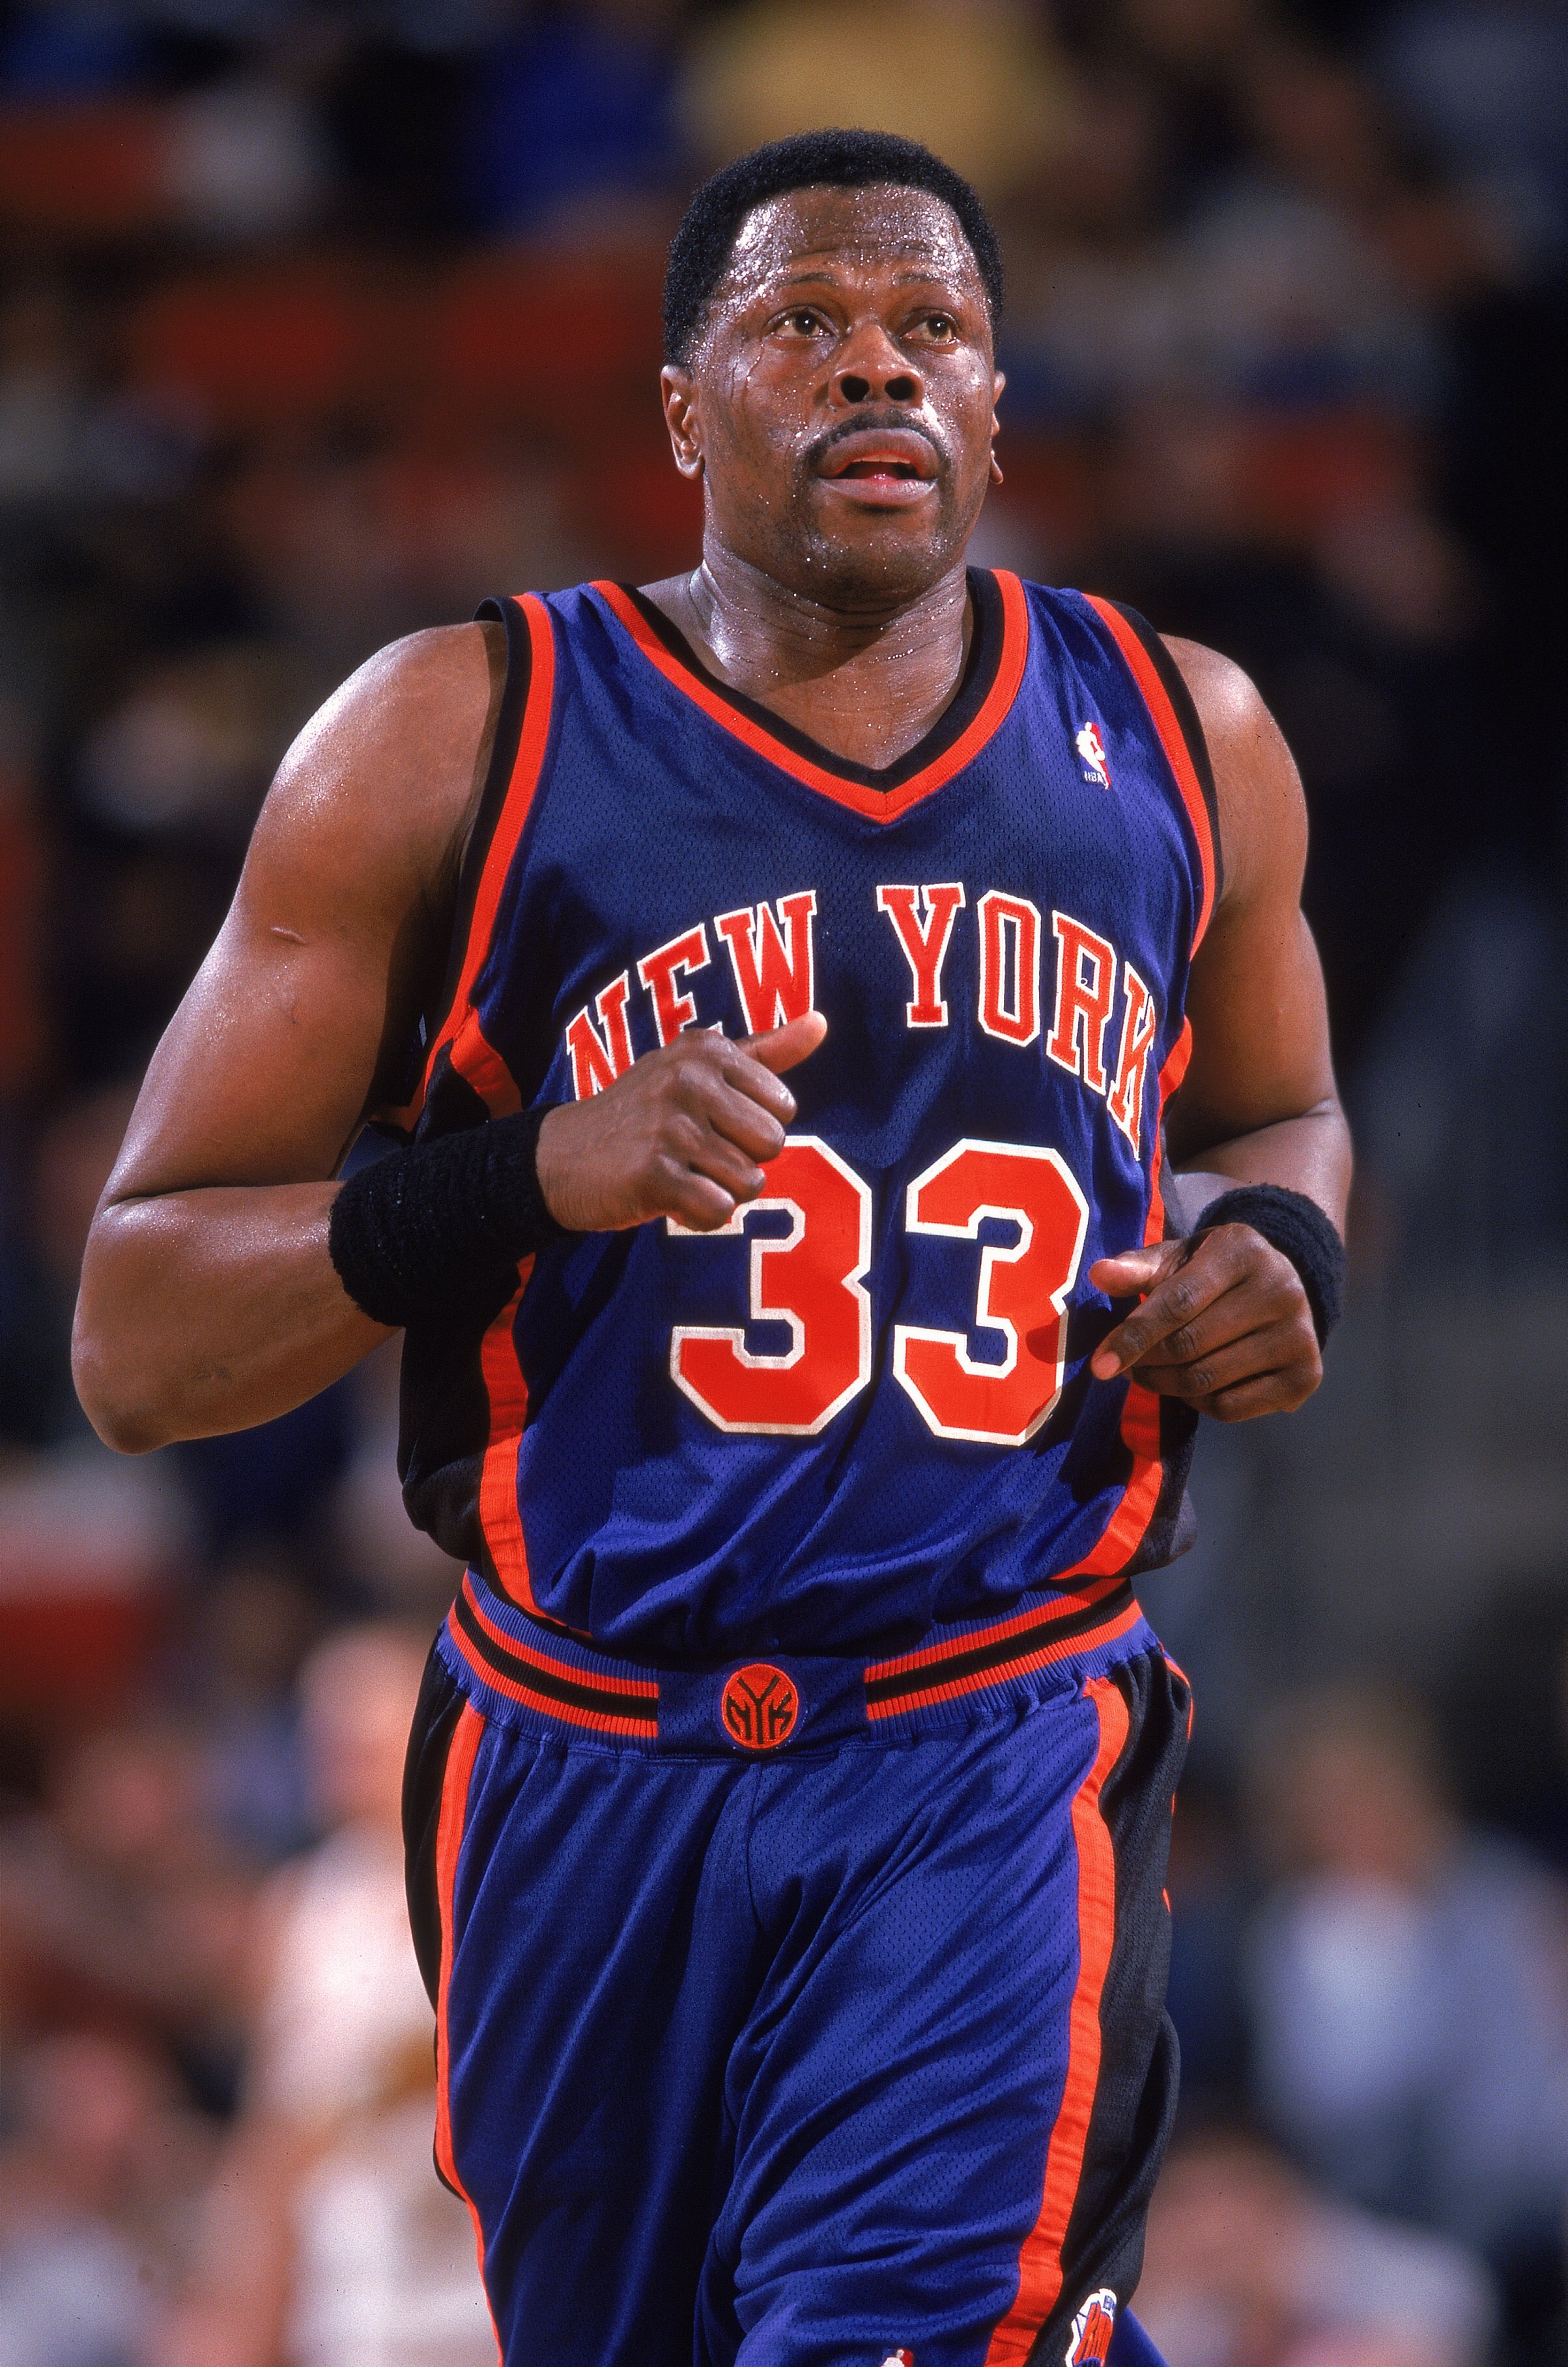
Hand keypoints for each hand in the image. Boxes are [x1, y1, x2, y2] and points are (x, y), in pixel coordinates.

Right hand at [535, 1013, 826, 1232]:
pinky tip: (670, 1199)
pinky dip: (700, 1217)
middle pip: (772, 1145)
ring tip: (681, 1174)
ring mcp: (670, 1126)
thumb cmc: (644, 1113)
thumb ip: (765, 1051)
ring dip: (720, 1192)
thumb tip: (821, 1023)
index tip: (712, 1123)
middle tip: (695, 1153)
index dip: (753, 1127)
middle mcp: (688, 1079)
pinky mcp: (653, 1174)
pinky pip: (719, 1211)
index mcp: (706, 1049)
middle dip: (742, 1161)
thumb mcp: (698, 1069)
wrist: (562, 1156)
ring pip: (749, 1182)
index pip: (783, 1106)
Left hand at [1087, 1223, 1320, 1421]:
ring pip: (1207, 1380)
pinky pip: (1230, 1408)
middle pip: (1190, 1345)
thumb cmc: (1212, 1272)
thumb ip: (1138, 1268)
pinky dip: (1197, 1403)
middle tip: (1126, 1365)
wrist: (1278, 1286)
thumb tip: (1099, 1274)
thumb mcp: (1178, 1258)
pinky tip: (1191, 1385)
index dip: (1134, 1336)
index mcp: (1242, 1251)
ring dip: (1165, 1385)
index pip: (1179, 1302)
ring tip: (1152, 1373)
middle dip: (1145, 1362)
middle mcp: (1281, 1290)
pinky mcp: (1305, 1375)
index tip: (1100, 1365)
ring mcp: (1299, 1335)